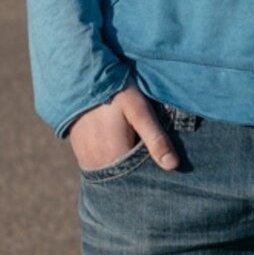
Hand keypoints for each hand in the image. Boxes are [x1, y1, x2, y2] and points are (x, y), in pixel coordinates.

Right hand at [69, 85, 183, 172]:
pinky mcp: (81, 153)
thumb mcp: (140, 110)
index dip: (153, 174)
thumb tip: (173, 166)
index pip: (139, 179)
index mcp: (113, 157)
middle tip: (151, 152)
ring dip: (126, 165)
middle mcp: (96, 164)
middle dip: (140, 171)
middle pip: (125, 177)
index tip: (165, 164)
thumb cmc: (115, 90)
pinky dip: (113, 161)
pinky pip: (101, 165)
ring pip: (113, 172)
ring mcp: (86, 160)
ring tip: (136, 146)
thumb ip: (156, 138)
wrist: (82, 75)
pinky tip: (122, 145)